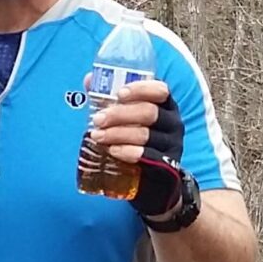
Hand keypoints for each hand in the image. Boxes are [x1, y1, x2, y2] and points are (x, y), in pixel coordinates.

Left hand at [86, 80, 193, 220]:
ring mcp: (172, 145)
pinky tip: (112, 150)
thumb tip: (89, 79)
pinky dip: (127, 151)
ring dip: (117, 133)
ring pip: (145, 134)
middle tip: (97, 119)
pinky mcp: (167, 165)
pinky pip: (147, 155)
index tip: (119, 93)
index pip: (160, 91)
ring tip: (97, 136)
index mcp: (166, 107)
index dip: (141, 89)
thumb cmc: (138, 142)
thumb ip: (111, 99)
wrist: (154, 182)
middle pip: (149, 112)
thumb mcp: (128, 119)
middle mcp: (173, 124)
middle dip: (120, 114)